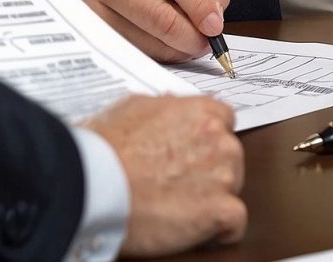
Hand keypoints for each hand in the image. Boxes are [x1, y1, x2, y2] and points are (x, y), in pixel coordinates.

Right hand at [70, 0, 230, 61]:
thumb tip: (214, 14)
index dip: (197, 3)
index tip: (214, 25)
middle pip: (155, 11)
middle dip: (187, 33)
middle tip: (204, 44)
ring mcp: (87, 0)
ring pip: (141, 37)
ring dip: (173, 49)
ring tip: (187, 47)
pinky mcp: (83, 28)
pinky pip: (127, 50)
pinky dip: (154, 54)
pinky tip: (166, 49)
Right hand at [83, 95, 245, 256]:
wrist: (96, 183)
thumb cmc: (106, 147)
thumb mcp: (133, 107)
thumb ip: (163, 105)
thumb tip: (171, 103)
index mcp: (201, 112)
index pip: (224, 119)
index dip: (208, 137)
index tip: (196, 150)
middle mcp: (218, 140)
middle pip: (231, 154)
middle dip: (212, 167)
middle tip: (182, 180)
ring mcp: (223, 176)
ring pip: (234, 186)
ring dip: (216, 195)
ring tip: (184, 205)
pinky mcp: (220, 210)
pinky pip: (236, 222)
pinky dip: (224, 228)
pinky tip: (205, 229)